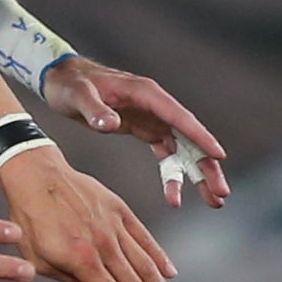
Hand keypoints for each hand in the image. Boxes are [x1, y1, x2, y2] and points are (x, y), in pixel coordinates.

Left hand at [0, 144, 175, 281]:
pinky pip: (145, 237)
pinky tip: (170, 273)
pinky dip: (159, 256)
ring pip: (146, 264)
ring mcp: (115, 226)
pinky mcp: (120, 210)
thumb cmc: (29, 217)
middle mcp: (104, 245)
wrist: (35, 175)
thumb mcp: (38, 259)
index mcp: (82, 261)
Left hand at [39, 55, 229, 207]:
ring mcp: (152, 118)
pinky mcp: (144, 128)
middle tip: (220, 192)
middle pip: (190, 137)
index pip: (180, 117)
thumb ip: (95, 110)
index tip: (219, 156)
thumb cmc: (70, 84)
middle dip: (206, 165)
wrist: (61, 80)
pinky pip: (165, 154)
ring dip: (196, 175)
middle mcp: (155, 105)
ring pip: (183, 149)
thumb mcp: (78, 96)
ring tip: (213, 201)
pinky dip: (172, 175)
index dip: (200, 137)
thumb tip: (110, 123)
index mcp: (146, 94)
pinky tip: (176, 197)